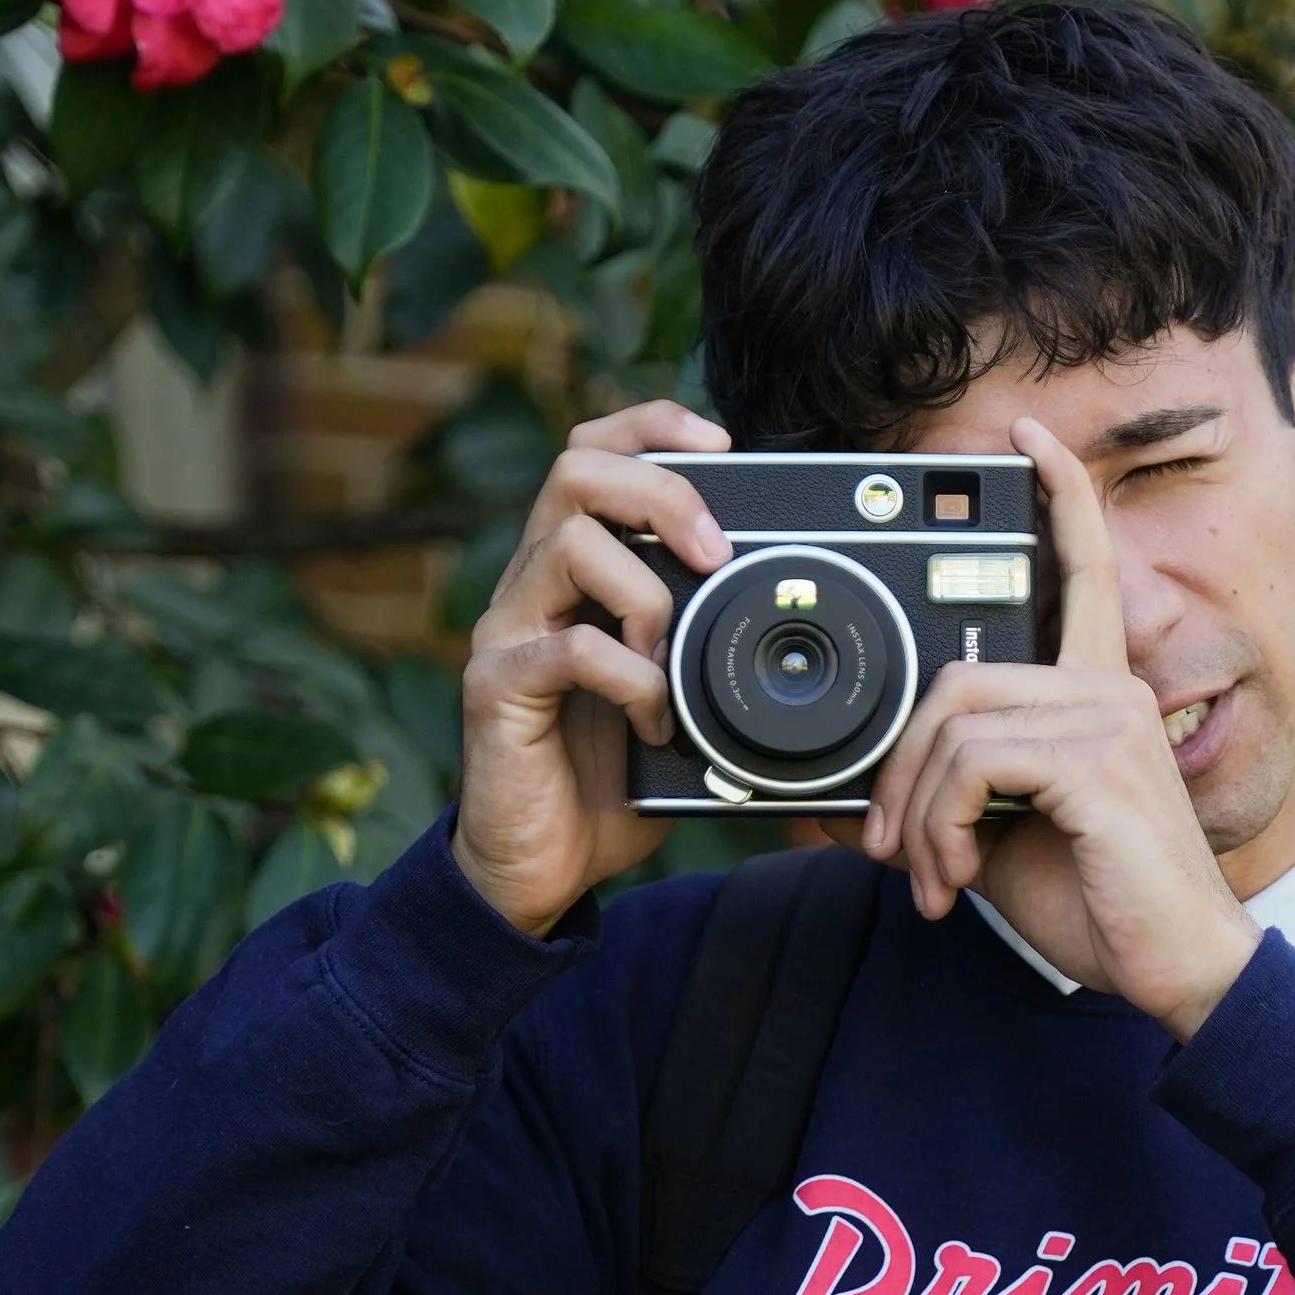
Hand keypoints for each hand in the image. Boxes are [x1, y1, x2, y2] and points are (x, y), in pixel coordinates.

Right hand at [452, 402, 731, 933]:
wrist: (538, 869)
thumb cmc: (607, 780)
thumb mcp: (677, 698)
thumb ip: (709, 645)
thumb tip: (798, 608)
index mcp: (575, 572)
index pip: (595, 452)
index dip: (653, 426)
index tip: (720, 445)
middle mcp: (533, 586)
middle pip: (575, 469)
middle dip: (661, 495)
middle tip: (716, 555)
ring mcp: (508, 632)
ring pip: (569, 545)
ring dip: (648, 596)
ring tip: (673, 660)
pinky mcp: (496, 690)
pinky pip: (571, 650)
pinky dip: (632, 680)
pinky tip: (654, 722)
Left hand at [859, 417, 1260, 1040]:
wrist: (1178, 968)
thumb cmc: (1103, 906)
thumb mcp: (998, 846)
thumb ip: (941, 807)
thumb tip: (844, 809)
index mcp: (1099, 693)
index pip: (1086, 570)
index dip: (1059, 497)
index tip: (1027, 438)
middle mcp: (1109, 687)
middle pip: (956, 678)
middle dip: (900, 770)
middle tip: (891, 847)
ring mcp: (1108, 716)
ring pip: (953, 724)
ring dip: (916, 814)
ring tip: (933, 878)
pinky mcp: (1097, 760)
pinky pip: (973, 762)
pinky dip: (942, 827)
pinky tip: (958, 879)